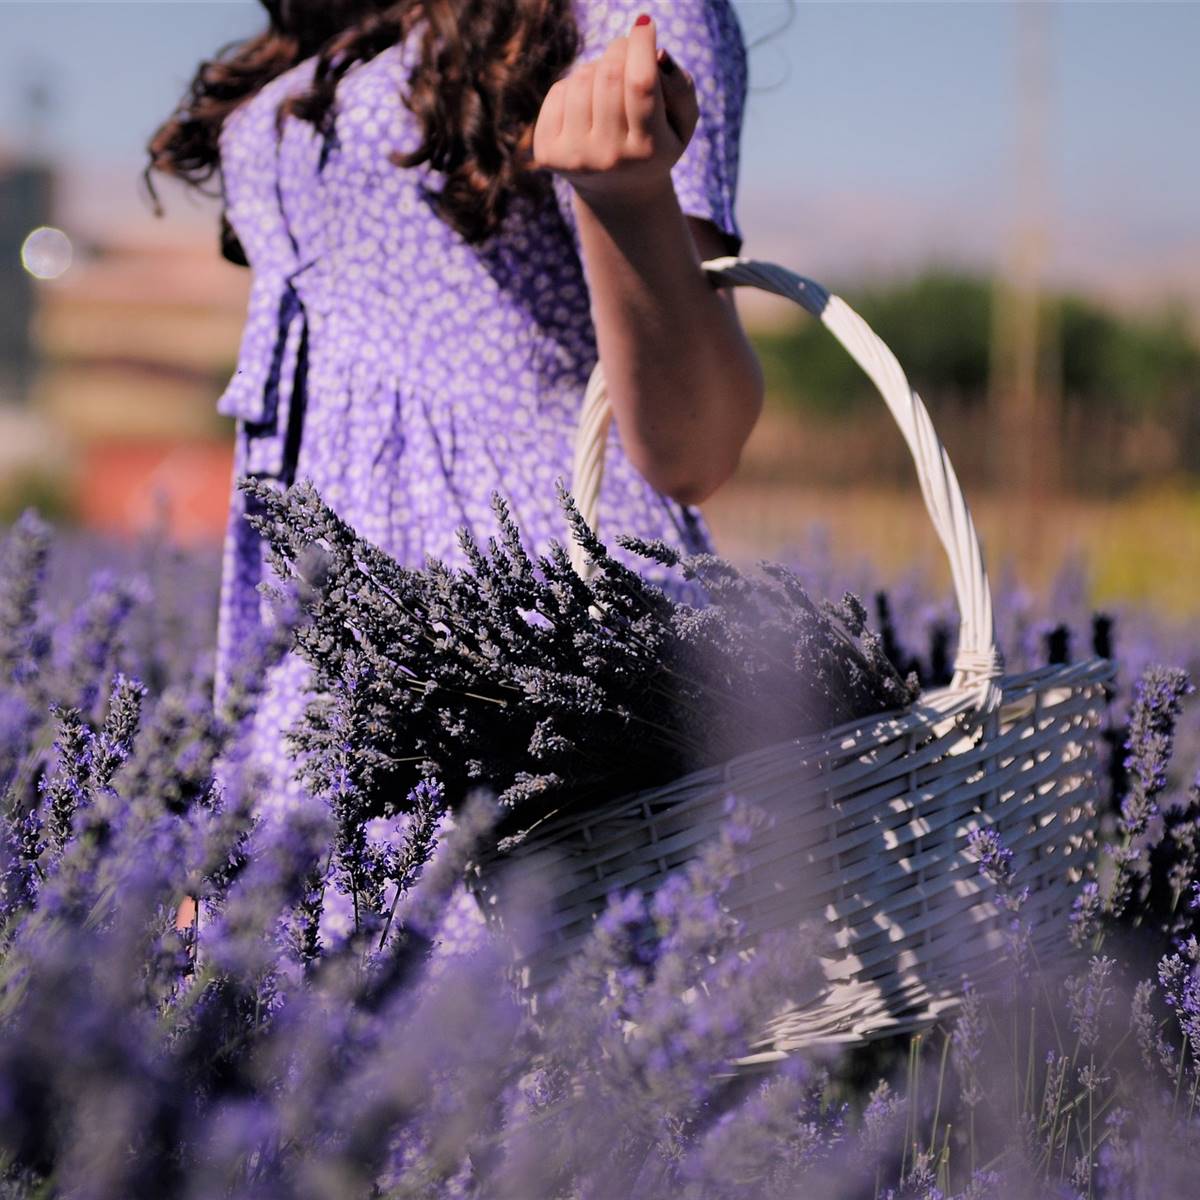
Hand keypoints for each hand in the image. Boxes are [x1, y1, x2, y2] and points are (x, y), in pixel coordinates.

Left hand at [523, 13, 699, 205]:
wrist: (616, 192)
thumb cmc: (655, 145)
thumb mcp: (681, 125)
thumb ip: (681, 89)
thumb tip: (656, 53)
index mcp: (648, 151)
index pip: (641, 84)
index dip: (641, 45)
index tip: (644, 24)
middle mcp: (609, 157)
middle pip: (610, 75)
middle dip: (620, 49)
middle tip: (628, 49)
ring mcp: (575, 157)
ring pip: (582, 79)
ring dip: (598, 67)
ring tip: (609, 83)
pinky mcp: (547, 153)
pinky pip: (559, 91)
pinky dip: (575, 85)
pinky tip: (588, 104)